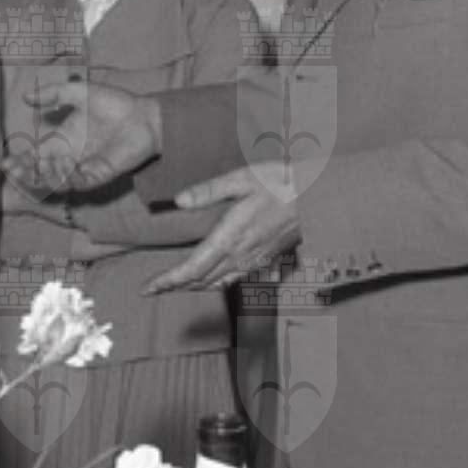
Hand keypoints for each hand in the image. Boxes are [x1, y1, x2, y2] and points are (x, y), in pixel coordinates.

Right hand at [12, 77, 160, 192]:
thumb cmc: (115, 103)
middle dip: (26, 173)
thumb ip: (54, 93)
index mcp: (63, 140)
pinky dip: (68, 178)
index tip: (7, 161)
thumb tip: (25, 96)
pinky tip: (61, 167)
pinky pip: (79, 182)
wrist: (144, 115)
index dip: (21, 160)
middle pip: (42, 172)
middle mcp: (70, 157)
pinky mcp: (100, 174)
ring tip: (35, 168)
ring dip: (44, 177)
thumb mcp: (80, 93)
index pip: (36, 155)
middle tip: (13, 170)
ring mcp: (84, 167)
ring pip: (57, 181)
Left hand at [144, 166, 301, 293]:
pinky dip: (215, 283)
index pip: (191, 269)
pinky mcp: (266, 259)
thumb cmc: (281, 182)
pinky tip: (211, 280)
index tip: (147, 288)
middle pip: (200, 281)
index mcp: (230, 237)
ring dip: (193, 287)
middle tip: (152, 289)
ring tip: (174, 286)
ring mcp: (254, 260)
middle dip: (174, 287)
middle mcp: (240, 255)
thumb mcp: (242, 178)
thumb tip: (179, 200)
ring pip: (217, 283)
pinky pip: (235, 279)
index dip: (167, 281)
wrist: (320, 197)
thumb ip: (209, 190)